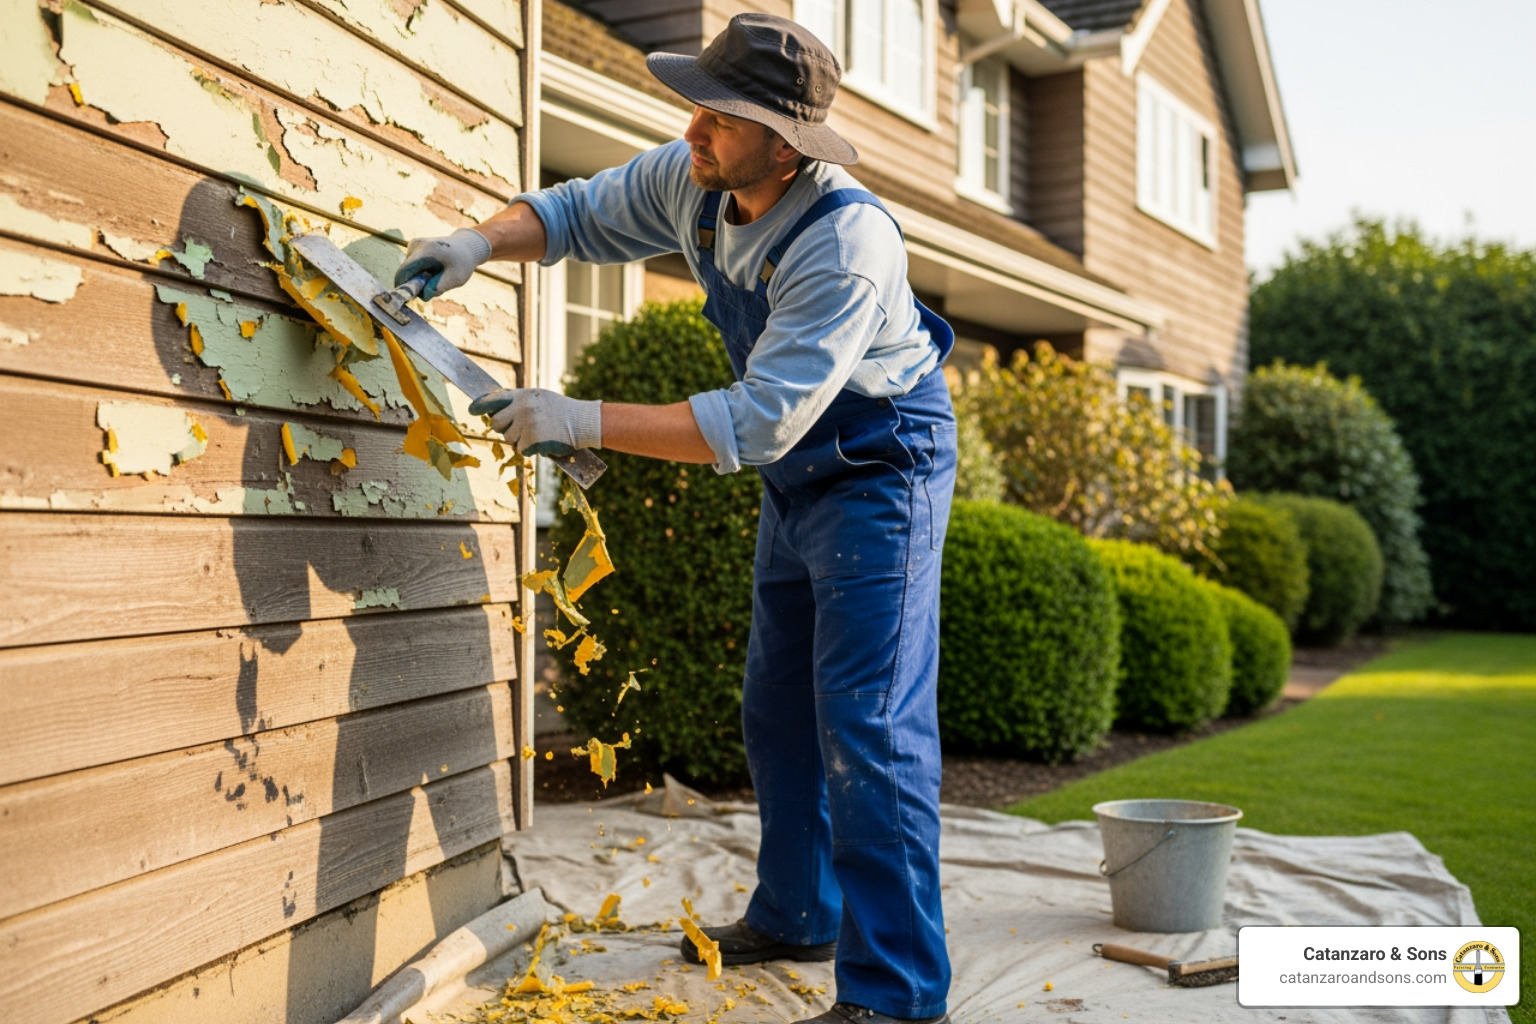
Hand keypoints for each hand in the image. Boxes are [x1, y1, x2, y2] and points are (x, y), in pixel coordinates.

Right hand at [394, 228, 491, 299]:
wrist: (466, 246)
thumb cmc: (462, 264)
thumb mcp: (456, 278)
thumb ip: (439, 287)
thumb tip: (422, 295)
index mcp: (425, 251)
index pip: (403, 272)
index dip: (404, 287)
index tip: (412, 297)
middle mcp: (415, 245)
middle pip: (405, 272)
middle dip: (416, 283)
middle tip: (434, 285)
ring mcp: (413, 244)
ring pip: (408, 269)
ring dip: (419, 277)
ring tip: (437, 275)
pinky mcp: (413, 245)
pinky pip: (412, 265)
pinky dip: (420, 271)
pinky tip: (434, 269)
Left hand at [469, 388, 601, 456]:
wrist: (582, 422)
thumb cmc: (562, 411)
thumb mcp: (540, 398)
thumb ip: (519, 401)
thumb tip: (496, 410)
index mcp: (523, 395)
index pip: (494, 399)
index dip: (480, 405)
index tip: (471, 409)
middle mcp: (522, 408)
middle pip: (497, 423)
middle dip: (504, 429)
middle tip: (519, 430)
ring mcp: (526, 424)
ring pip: (508, 439)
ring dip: (519, 441)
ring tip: (537, 435)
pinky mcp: (532, 440)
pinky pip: (521, 450)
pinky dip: (529, 450)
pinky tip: (542, 443)